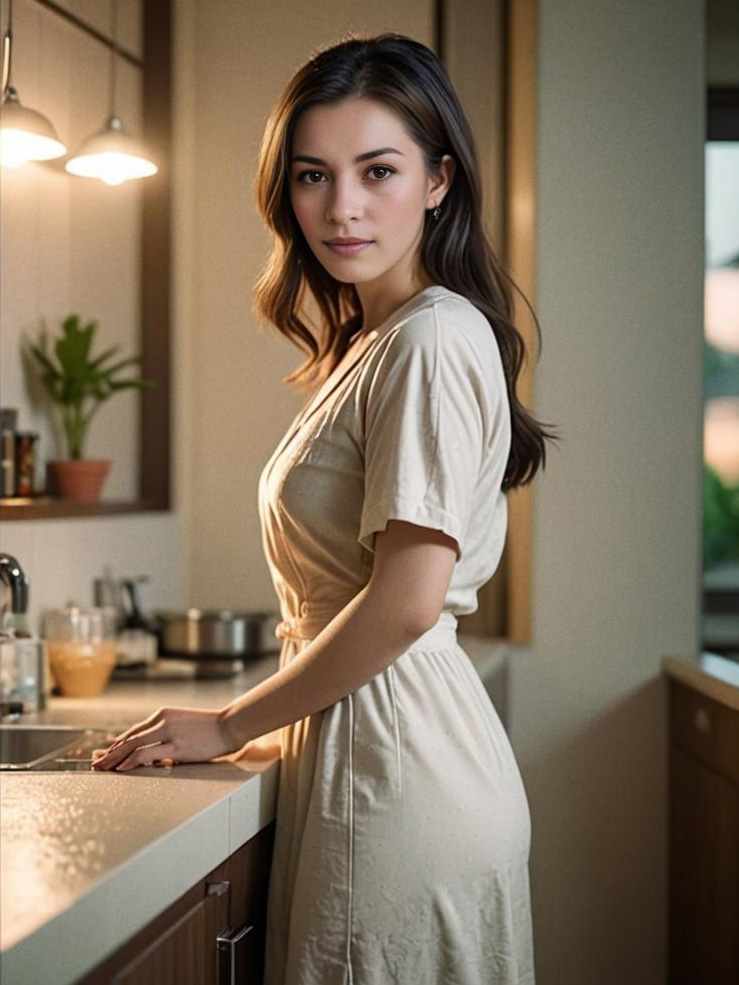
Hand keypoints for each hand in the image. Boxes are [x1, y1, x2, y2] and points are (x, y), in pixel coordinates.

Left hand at [91, 705, 233, 771]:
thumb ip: (165, 734)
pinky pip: (147, 753)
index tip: (104, 753)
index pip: (133, 731)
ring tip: (102, 768)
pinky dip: (130, 761)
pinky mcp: (176, 745)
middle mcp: (162, 720)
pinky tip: (120, 768)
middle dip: (109, 752)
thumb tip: (151, 753)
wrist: (229, 725)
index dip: (116, 744)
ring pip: (133, 745)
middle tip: (95, 763)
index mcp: (163, 714)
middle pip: (129, 738)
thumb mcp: (182, 725)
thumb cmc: (209, 728)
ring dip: (114, 758)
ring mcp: (168, 732)